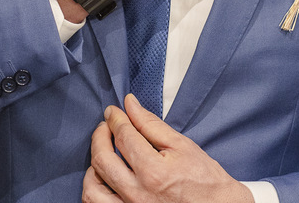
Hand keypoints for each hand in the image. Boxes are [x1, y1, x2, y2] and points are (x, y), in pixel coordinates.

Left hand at [82, 94, 253, 202]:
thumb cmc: (204, 180)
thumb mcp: (181, 146)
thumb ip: (151, 125)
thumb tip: (130, 105)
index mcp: (153, 172)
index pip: (123, 137)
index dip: (116, 119)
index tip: (113, 112)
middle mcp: (137, 195)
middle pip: (102, 160)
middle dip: (99, 136)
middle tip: (105, 126)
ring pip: (93, 189)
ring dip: (93, 166)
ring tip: (103, 154)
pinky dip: (95, 190)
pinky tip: (104, 178)